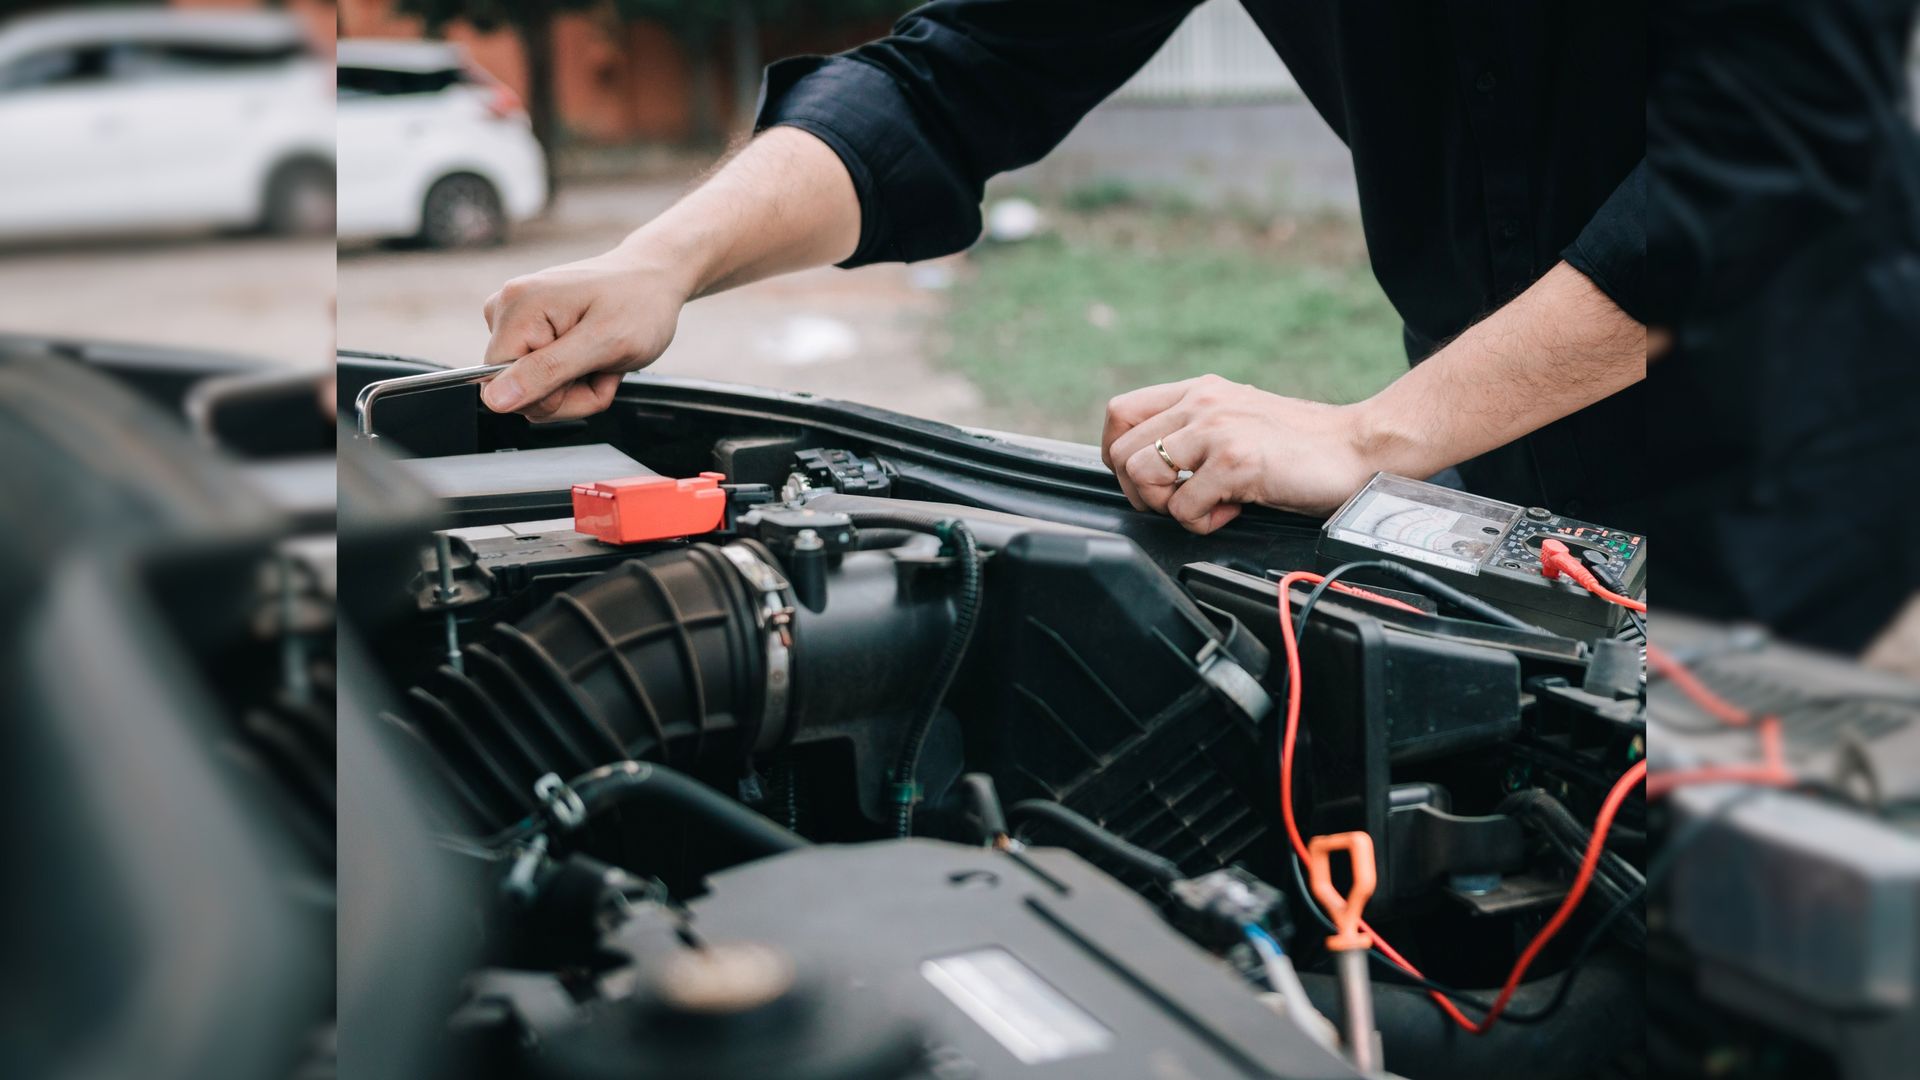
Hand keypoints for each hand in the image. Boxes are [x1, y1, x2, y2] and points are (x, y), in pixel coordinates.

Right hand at [479, 247, 692, 420]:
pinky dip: (576, 379)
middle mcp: (506, 309)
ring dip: (576, 389)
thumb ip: (546, 372)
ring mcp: (517, 319)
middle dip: (568, 394)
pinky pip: (542, 378)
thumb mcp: (603, 344)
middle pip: (517, 391)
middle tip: (602, 367)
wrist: (654, 278)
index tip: (586, 373)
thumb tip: (495, 399)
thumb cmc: (639, 303)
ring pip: (533, 390)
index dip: (547, 396)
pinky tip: (595, 357)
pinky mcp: (529, 330)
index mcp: (517, 307)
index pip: (500, 386)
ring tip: (602, 359)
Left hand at [1101, 374, 1381, 532]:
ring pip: (1140, 476)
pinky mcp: (1235, 461)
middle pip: (1120, 452)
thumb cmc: (1301, 445)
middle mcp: (1201, 404)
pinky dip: (1202, 522)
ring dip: (1168, 507)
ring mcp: (1216, 430)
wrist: (1360, 447)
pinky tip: (1234, 510)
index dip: (1118, 454)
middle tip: (1179, 501)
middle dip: (1141, 491)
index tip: (1149, 479)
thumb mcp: (1237, 420)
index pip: (1119, 413)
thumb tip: (1146, 465)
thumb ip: (1195, 428)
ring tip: (1209, 505)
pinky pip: (1182, 507)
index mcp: (1198, 391)